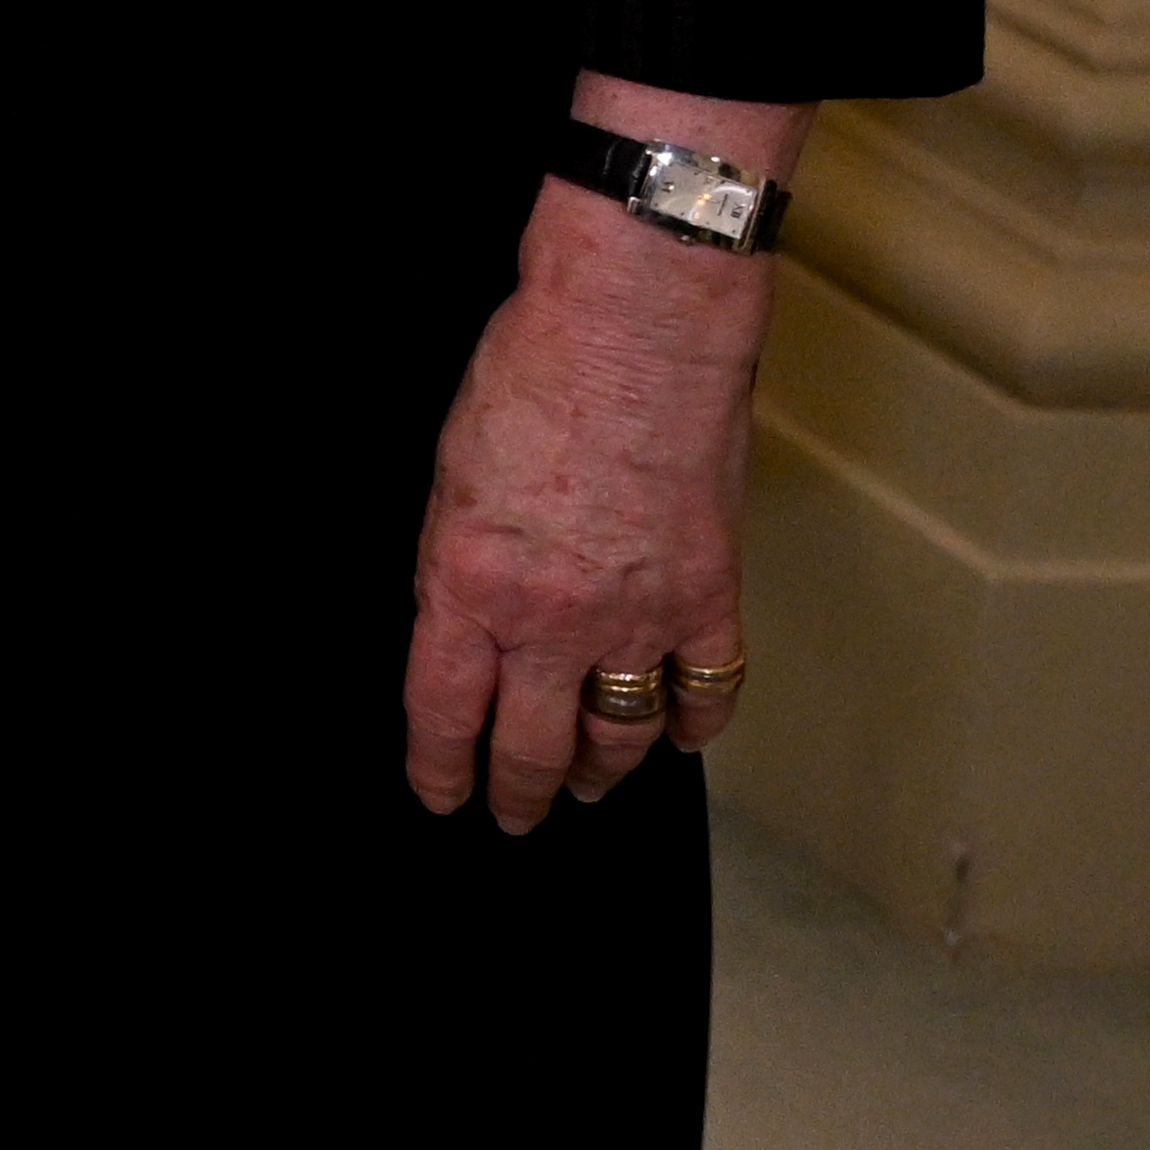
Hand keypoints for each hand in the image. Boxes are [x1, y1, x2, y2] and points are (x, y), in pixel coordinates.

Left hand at [405, 79, 784, 829]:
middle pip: (533, 742)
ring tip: (586, 785)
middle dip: (518, 791)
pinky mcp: (709, 593)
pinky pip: (709, 688)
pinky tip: (682, 738)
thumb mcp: (446, 474)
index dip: (440, 766)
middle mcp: (552, 620)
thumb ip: (455, 558)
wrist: (634, 332)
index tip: (440, 796)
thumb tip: (463, 614)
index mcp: (466, 585)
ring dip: (601, 767)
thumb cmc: (530, 376)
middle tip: (513, 817)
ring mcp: (639, 615)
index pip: (443, 709)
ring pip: (621, 730)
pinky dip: (697, 723)